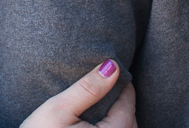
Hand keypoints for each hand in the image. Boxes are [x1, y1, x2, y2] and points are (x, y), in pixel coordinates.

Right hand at [19, 61, 136, 127]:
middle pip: (130, 123)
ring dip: (119, 120)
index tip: (116, 72)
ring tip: (105, 105)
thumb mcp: (59, 109)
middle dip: (123, 104)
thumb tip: (112, 66)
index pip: (128, 107)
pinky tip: (98, 124)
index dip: (124, 87)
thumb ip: (88, 87)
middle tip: (111, 86)